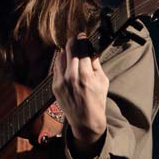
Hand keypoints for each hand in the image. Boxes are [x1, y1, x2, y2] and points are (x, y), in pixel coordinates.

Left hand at [52, 34, 108, 153]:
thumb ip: (96, 64)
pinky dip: (62, 62)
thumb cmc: (97, 102)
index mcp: (85, 76)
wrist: (85, 122)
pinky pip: (57, 68)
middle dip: (73, 42)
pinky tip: (67, 62)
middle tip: (77, 38)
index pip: (81, 50)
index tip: (83, 35)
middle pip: (69, 50)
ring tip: (72, 51)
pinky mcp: (55, 86)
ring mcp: (61, 82)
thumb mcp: (103, 81)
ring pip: (60, 57)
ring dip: (66, 52)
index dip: (82, 40)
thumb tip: (92, 49)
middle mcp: (71, 77)